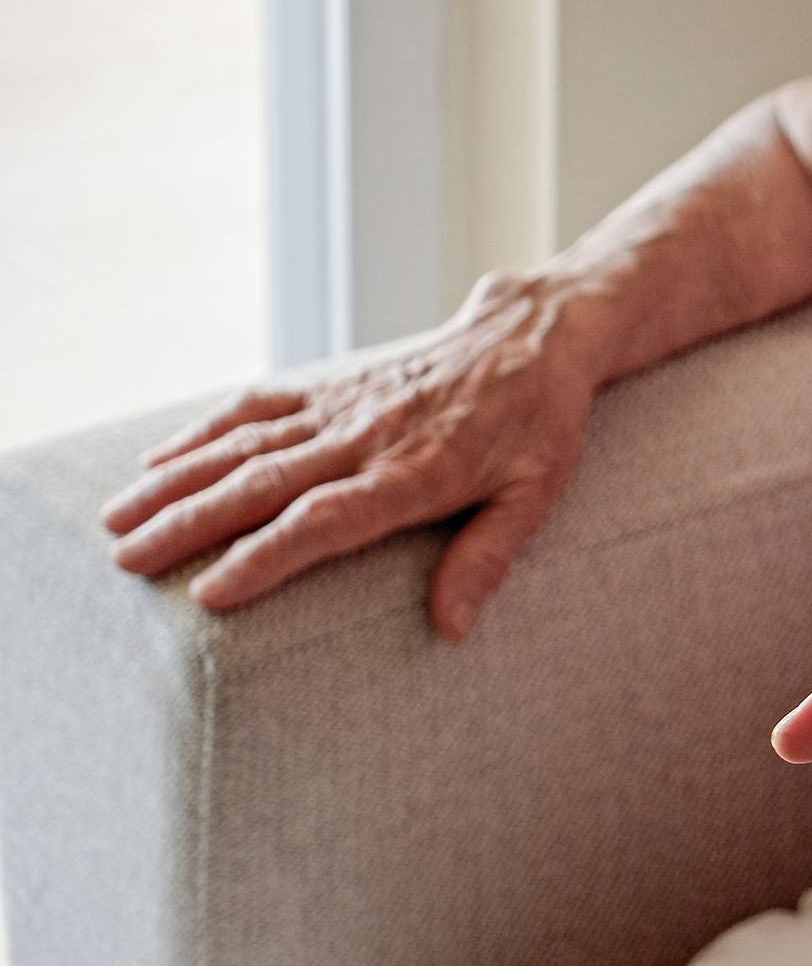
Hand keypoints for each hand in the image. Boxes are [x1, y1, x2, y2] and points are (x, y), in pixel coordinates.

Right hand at [100, 272, 605, 638]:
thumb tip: (451, 628)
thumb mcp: (537, 495)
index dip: (266, 557)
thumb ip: (489, 558)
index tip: (209, 593)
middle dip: (189, 524)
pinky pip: (257, 404)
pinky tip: (155, 460)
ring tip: (116, 519)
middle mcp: (367, 437)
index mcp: (417, 473)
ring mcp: (343, 405)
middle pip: (264, 483)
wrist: (533, 337)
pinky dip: (202, 430)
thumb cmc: (541, 426)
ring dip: (176, 480)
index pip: (326, 521)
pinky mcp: (333, 383)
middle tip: (127, 563)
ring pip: (243, 443)